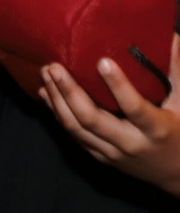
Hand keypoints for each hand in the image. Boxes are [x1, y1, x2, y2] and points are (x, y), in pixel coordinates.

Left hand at [39, 34, 179, 195]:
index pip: (134, 108)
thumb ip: (177, 71)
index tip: (102, 61)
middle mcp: (130, 144)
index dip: (118, 85)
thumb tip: (173, 37)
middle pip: (91, 118)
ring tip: (45, 73)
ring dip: (56, 100)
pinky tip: (46, 93)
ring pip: (75, 128)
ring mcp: (112, 153)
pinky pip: (73, 135)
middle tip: (54, 66)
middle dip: (68, 91)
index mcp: (155, 130)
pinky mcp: (100, 157)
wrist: (178, 175)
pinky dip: (56, 113)